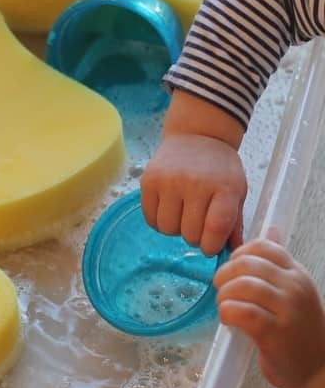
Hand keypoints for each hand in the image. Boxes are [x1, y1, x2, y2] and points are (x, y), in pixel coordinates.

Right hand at [141, 132, 245, 255]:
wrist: (197, 135)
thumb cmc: (219, 167)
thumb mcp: (237, 190)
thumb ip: (234, 222)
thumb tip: (235, 252)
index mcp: (224, 187)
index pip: (216, 228)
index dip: (212, 245)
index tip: (211, 245)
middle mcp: (196, 183)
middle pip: (190, 234)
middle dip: (195, 236)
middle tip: (198, 223)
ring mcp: (170, 181)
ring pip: (168, 229)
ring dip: (175, 228)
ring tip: (182, 213)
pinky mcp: (149, 181)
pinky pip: (150, 218)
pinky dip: (159, 220)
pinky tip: (169, 209)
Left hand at [214, 238, 324, 387]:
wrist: (316, 369)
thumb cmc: (297, 331)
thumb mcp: (292, 290)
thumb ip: (278, 263)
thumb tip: (270, 228)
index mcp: (296, 274)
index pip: (264, 246)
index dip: (239, 254)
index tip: (233, 270)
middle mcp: (294, 288)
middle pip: (249, 264)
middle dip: (225, 274)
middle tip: (221, 289)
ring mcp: (287, 311)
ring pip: (244, 285)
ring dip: (224, 294)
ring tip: (224, 305)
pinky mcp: (275, 334)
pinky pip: (243, 312)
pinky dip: (227, 312)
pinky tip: (228, 319)